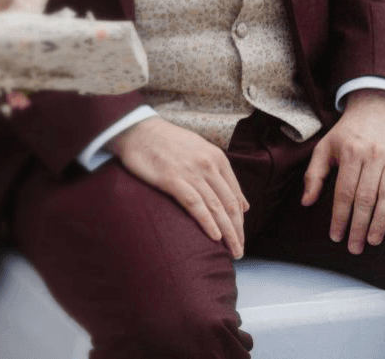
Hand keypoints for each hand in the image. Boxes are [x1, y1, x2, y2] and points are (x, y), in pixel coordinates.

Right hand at [109, 115, 249, 257]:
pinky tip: (215, 238)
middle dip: (237, 231)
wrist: (140, 131)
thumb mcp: (201, 152)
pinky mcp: (172, 179)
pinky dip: (208, 222)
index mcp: (217, 158)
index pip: (235, 195)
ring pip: (216, 207)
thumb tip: (244, 205)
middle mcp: (208, 164)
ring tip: (233, 251)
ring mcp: (191, 172)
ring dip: (227, 233)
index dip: (240, 220)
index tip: (240, 236)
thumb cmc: (169, 144)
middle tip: (239, 252)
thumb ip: (222, 176)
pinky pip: (195, 204)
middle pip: (229, 204)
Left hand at [302, 89, 384, 253]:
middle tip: (355, 248)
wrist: (376, 105)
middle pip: (366, 197)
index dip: (340, 217)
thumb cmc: (347, 133)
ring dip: (381, 221)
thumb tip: (306, 202)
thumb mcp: (325, 146)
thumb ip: (314, 174)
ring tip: (373, 240)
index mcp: (350, 152)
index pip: (344, 192)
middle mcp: (373, 154)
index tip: (336, 237)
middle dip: (359, 226)